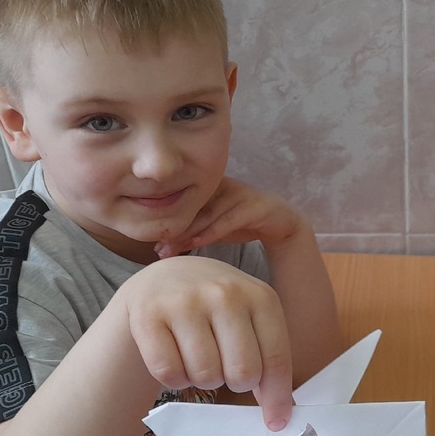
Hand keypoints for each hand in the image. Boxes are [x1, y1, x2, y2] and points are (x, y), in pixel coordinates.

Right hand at [119, 256, 293, 429]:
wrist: (165, 277)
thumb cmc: (216, 310)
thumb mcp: (251, 320)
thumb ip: (268, 360)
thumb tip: (278, 415)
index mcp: (260, 296)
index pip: (276, 360)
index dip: (276, 398)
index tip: (276, 423)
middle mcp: (225, 293)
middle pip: (243, 373)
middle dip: (236, 383)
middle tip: (225, 369)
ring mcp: (185, 301)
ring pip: (205, 376)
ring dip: (203, 380)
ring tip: (200, 359)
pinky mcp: (148, 314)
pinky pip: (168, 372)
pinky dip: (174, 378)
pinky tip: (175, 357)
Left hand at [154, 177, 303, 258]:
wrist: (280, 222)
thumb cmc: (244, 222)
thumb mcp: (216, 228)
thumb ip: (193, 232)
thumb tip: (162, 248)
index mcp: (209, 185)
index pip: (183, 202)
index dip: (167, 222)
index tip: (154, 243)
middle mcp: (222, 184)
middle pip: (192, 208)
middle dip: (175, 230)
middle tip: (159, 250)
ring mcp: (238, 193)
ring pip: (207, 214)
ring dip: (188, 233)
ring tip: (171, 250)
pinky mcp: (252, 205)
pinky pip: (227, 220)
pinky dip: (211, 232)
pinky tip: (197, 243)